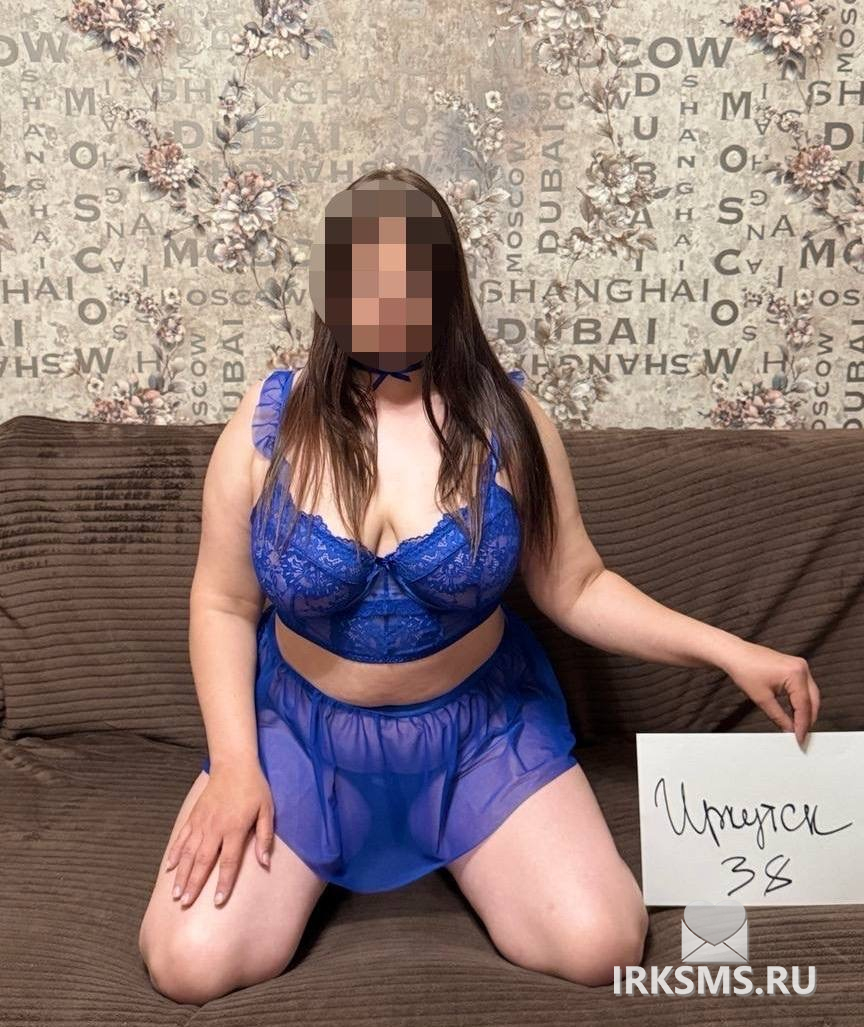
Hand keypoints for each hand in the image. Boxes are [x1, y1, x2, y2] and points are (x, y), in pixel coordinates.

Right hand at [163, 763, 273, 908]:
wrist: (233, 765)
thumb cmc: (254, 789)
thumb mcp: (267, 810)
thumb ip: (264, 837)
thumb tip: (265, 862)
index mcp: (235, 828)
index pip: (229, 861)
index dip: (224, 883)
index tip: (218, 902)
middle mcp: (215, 828)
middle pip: (203, 861)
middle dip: (194, 884)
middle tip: (186, 903)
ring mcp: (201, 822)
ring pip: (188, 852)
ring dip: (181, 874)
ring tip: (175, 894)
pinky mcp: (193, 816)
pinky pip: (181, 837)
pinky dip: (174, 853)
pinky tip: (169, 868)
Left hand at [723, 641, 820, 745]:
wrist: (734, 654)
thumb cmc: (744, 669)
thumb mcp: (762, 699)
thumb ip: (779, 717)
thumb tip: (789, 730)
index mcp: (796, 674)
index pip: (804, 706)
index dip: (803, 725)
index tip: (800, 739)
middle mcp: (801, 668)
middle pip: (812, 700)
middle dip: (808, 719)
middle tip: (801, 736)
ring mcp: (800, 666)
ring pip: (811, 695)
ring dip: (806, 711)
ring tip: (798, 727)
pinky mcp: (795, 667)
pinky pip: (804, 688)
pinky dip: (801, 701)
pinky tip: (795, 713)